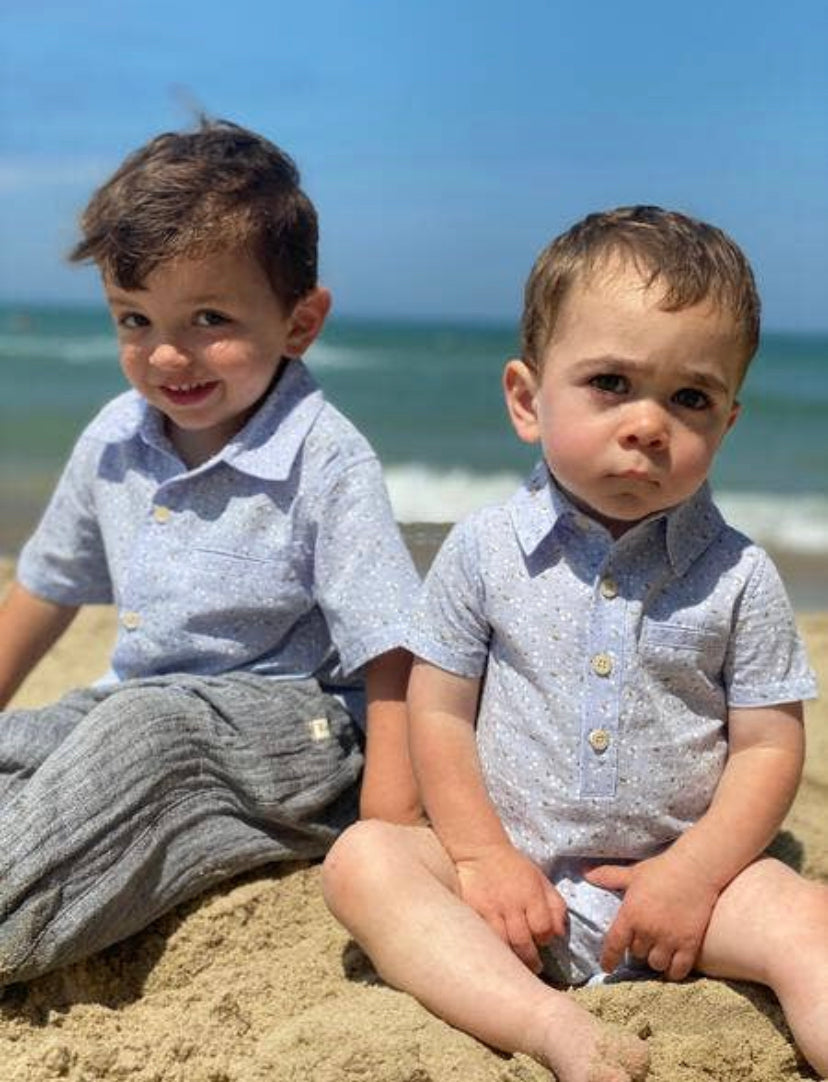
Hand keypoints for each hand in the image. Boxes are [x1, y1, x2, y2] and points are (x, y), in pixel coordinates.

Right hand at [455, 843, 566, 972]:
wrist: (480, 852)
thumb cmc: (514, 868)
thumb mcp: (540, 879)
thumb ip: (555, 905)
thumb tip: (560, 934)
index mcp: (531, 894)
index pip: (543, 928)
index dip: (545, 939)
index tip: (542, 942)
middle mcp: (511, 903)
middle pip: (523, 942)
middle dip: (531, 959)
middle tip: (534, 967)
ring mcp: (490, 909)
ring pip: (502, 944)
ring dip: (511, 959)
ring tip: (515, 966)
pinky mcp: (472, 911)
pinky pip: (483, 937)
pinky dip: (491, 947)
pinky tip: (495, 954)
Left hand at [585, 851, 719, 980]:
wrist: (695, 870)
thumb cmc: (661, 870)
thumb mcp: (632, 873)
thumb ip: (608, 877)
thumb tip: (585, 873)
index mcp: (630, 915)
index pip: (614, 945)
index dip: (609, 959)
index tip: (607, 968)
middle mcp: (647, 931)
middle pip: (636, 954)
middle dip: (636, 950)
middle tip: (642, 942)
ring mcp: (669, 939)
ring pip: (655, 964)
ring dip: (654, 960)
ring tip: (656, 952)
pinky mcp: (689, 944)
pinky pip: (678, 970)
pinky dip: (673, 972)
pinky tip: (671, 967)